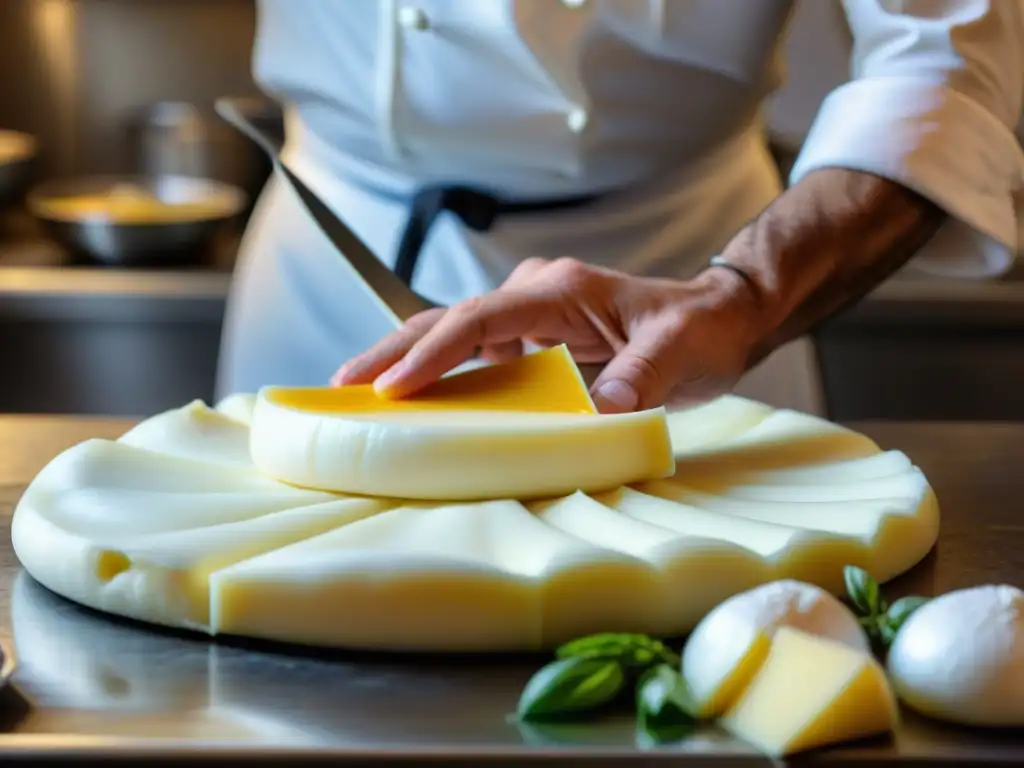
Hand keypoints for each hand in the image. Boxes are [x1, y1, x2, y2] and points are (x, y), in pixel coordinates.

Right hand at [331, 257, 765, 412]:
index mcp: (562, 289)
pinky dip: (443, 374)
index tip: (395, 387)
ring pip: (454, 333)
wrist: (718, 317)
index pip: (482, 317)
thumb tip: (599, 412)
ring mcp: (532, 312)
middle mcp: (537, 293)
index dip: (436, 352)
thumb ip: (640, 376)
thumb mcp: (679, 353)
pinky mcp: (534, 334)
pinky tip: (420, 402)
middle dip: (394, 350)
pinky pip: (477, 352)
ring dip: (408, 360)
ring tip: (360, 395)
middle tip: (342, 385)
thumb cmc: (699, 330)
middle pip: (449, 318)